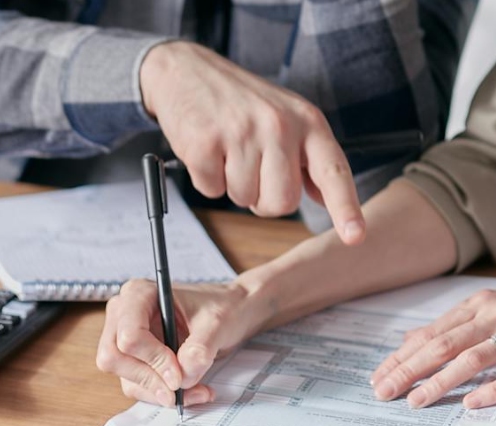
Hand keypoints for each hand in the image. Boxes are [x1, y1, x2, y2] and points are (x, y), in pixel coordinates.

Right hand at [96, 279, 255, 407]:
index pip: (129, 335)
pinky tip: (191, 390)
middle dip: (150, 379)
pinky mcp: (136, 358)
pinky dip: (163, 394)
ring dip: (160, 392)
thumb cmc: (222, 307)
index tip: (179, 375)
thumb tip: (182, 379)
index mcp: (139, 294)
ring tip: (198, 390)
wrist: (230, 312)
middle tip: (181, 389)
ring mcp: (126, 337)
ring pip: (126, 377)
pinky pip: (138, 385)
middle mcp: (124, 314)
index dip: (153, 360)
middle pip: (114, 358)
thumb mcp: (217, 323)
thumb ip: (199, 350)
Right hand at [140, 41, 364, 244]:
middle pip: (282, 202)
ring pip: (244, 199)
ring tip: (228, 151)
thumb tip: (324, 198)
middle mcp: (280, 125)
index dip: (345, 208)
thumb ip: (308, 159)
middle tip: (251, 169)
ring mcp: (241, 133)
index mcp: (307, 122)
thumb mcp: (287, 118)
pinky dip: (207, 179)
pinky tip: (208, 149)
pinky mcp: (205, 142)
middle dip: (264, 199)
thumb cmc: (242, 103)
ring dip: (233, 186)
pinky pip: (211, 190)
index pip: (333, 172)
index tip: (355, 236)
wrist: (187, 71)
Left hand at [371, 289, 495, 408]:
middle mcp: (489, 315)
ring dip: (439, 382)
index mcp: (473, 307)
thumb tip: (408, 340)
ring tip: (415, 402)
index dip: (400, 357)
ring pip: (470, 358)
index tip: (377, 377)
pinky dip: (491, 388)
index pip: (427, 336)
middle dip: (408, 370)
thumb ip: (448, 327)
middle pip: (440, 346)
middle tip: (384, 392)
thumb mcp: (481, 312)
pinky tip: (469, 403)